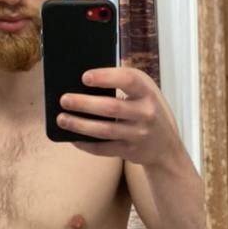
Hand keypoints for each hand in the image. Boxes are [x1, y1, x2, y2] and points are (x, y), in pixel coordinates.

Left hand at [57, 67, 180, 165]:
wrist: (166, 146)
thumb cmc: (146, 109)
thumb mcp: (144, 92)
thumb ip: (123, 84)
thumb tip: (82, 83)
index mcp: (148, 92)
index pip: (128, 80)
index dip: (106, 77)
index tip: (84, 77)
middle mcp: (146, 113)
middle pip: (111, 107)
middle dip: (84, 103)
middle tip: (64, 99)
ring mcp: (138, 134)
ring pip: (104, 130)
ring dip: (79, 125)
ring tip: (61, 119)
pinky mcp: (130, 151)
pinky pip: (103, 149)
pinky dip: (85, 144)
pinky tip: (72, 138)